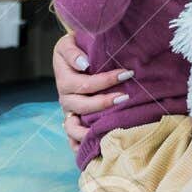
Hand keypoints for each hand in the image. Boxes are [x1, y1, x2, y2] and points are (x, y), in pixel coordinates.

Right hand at [52, 33, 131, 150]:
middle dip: (104, 103)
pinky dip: (79, 146)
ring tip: (112, 124)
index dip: (105, 80)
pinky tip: (95, 149)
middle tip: (125, 97)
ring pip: (74, 127)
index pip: (84, 84)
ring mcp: (69, 111)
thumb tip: (84, 64)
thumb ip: (73, 52)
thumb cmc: (75, 47)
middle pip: (82, 106)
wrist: (73, 54)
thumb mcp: (69, 43)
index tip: (127, 73)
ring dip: (91, 128)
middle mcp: (65, 98)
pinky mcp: (73, 121)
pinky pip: (72, 138)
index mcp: (64, 79)